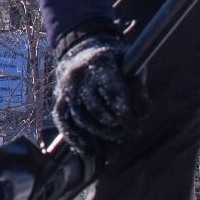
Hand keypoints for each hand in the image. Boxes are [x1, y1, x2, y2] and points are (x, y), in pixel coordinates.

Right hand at [51, 24, 148, 149]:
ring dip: (100, 133)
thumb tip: (141, 115)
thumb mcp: (132, 67)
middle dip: (115, 124)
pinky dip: (76, 139)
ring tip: (116, 134)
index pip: (114, 95)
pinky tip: (91, 151)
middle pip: (97, 109)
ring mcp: (66, 87)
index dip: (127, 116)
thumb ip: (138, 89)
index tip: (136, 128)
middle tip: (126, 128)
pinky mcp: (59, 98)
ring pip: (81, 119)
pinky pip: (64, 122)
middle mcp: (79, 74)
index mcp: (100, 62)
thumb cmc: (115, 61)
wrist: (84, 49)